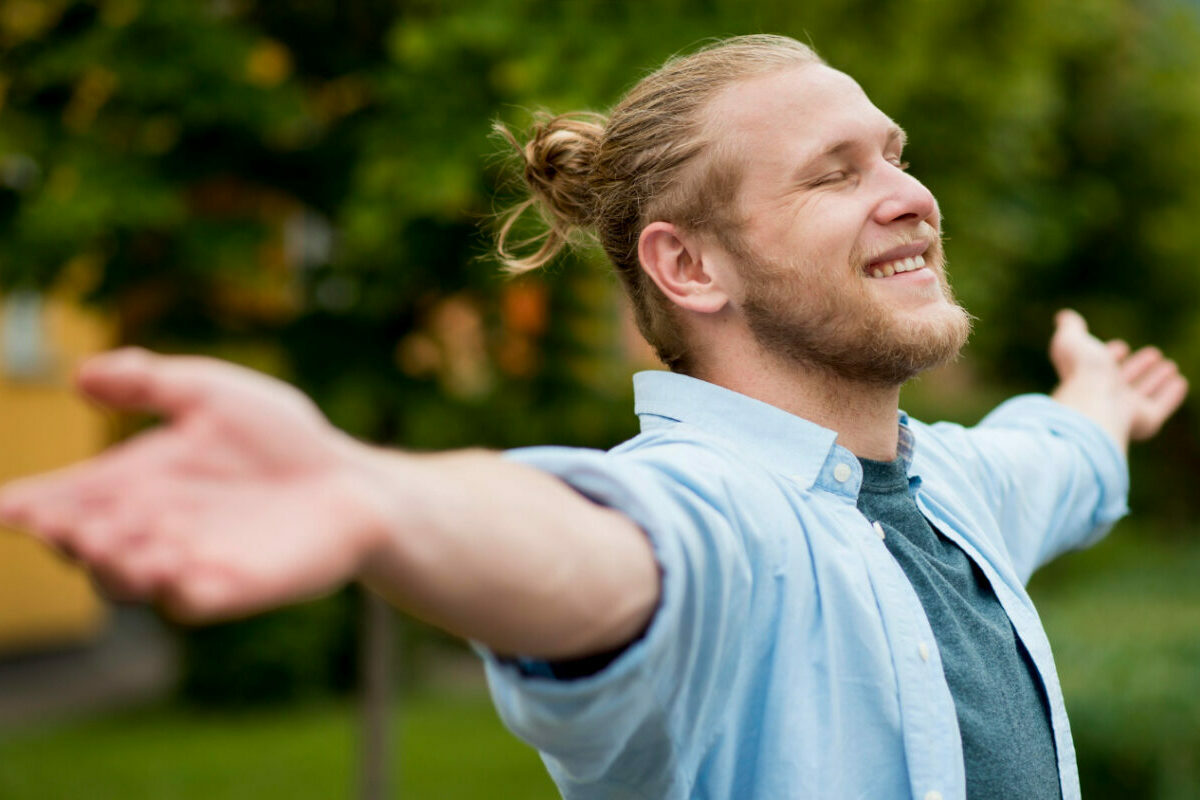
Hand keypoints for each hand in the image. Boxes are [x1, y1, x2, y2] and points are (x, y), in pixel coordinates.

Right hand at [0, 348, 380, 621]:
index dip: (28, 504)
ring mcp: (185, 564)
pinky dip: (168, 585)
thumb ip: (150, 381)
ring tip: (104, 539)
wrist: (347, 478)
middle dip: (62, 533)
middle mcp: (147, 528)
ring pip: (123, 580)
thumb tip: (80, 373)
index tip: (6, 504)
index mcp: (133, 482)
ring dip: (106, 563)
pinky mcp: (229, 590)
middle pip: (82, 543)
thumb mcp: (212, 392)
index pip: (65, 498)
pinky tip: (169, 560)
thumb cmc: (281, 437)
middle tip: (52, 520)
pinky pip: (184, 600)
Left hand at [1049, 309, 1187, 447]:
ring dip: (1156, 379)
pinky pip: (1160, 406)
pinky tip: (1180, 382)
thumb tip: (1064, 317)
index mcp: (1083, 377)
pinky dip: (1171, 395)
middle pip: (1123, 380)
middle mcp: (1102, 395)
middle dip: (1137, 366)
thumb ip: (1070, 329)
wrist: (1093, 404)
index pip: (1099, 365)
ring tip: (1170, 365)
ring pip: (1142, 393)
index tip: (1121, 346)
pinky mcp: (1143, 421)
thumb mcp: (1071, 341)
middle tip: (1153, 354)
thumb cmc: (1081, 372)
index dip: (1110, 354)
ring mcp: (1122, 410)